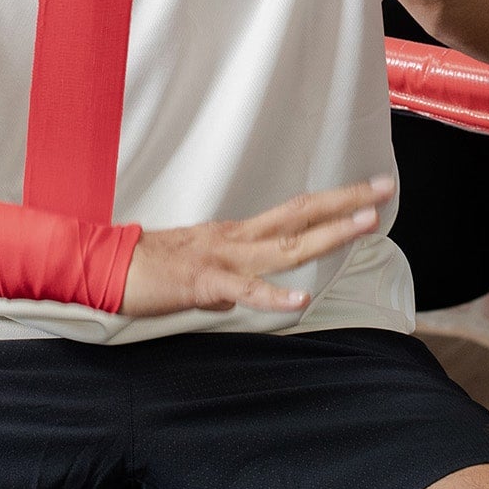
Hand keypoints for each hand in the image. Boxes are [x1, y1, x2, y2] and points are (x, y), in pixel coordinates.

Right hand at [117, 173, 395, 318]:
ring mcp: (221, 257)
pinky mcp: (202, 282)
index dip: (333, 203)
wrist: (102, 267)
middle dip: (346, 203)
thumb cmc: (144, 270)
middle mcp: (235, 238)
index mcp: (235, 234)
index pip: (293, 212)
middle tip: (386, 188)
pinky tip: (301, 300)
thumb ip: (223, 284)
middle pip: (300, 215)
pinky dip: (274, 295)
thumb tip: (240, 298)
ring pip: (285, 245)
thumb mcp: (194, 275)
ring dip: (328, 234)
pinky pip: (244, 290)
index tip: (369, 192)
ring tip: (366, 223)